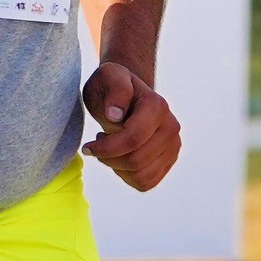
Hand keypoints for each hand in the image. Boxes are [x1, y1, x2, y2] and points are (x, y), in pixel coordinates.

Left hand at [82, 60, 179, 189]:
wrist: (127, 95)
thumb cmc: (112, 86)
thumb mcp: (107, 77)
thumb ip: (115, 90)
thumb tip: (115, 115)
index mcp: (157, 106)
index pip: (133, 139)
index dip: (106, 148)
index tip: (87, 146)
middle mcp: (171, 127)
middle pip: (136, 161)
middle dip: (109, 158)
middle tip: (97, 145)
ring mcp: (173, 146)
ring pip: (141, 176)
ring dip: (117, 167)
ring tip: (110, 149)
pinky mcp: (169, 160)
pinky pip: (146, 183)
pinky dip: (127, 176)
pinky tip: (120, 158)